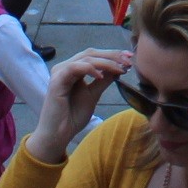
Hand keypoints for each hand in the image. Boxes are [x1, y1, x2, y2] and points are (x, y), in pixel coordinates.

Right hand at [31, 47, 131, 162]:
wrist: (58, 134)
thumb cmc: (73, 116)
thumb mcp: (93, 95)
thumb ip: (103, 81)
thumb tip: (119, 68)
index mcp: (73, 69)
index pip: (94, 55)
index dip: (112, 55)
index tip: (130, 58)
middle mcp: (65, 67)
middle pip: (91, 53)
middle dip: (112, 55)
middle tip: (129, 60)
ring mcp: (60, 72)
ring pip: (86, 58)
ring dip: (106, 62)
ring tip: (120, 69)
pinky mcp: (57, 80)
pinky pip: (75, 68)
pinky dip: (90, 69)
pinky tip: (101, 76)